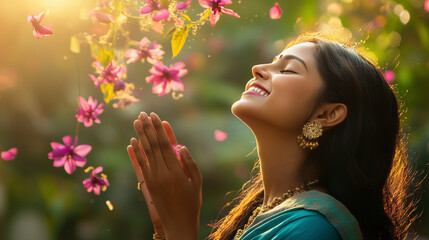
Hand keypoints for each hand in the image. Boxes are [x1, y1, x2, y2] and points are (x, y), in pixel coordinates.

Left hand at [131, 112, 201, 239]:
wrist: (178, 224)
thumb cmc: (192, 202)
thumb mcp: (197, 182)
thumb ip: (189, 163)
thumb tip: (180, 146)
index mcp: (176, 171)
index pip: (165, 144)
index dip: (159, 129)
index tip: (155, 116)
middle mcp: (162, 173)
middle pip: (153, 145)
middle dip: (148, 128)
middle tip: (143, 113)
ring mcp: (153, 179)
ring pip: (145, 152)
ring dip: (140, 136)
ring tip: (136, 122)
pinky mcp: (148, 184)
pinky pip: (140, 165)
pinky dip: (136, 153)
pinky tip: (132, 142)